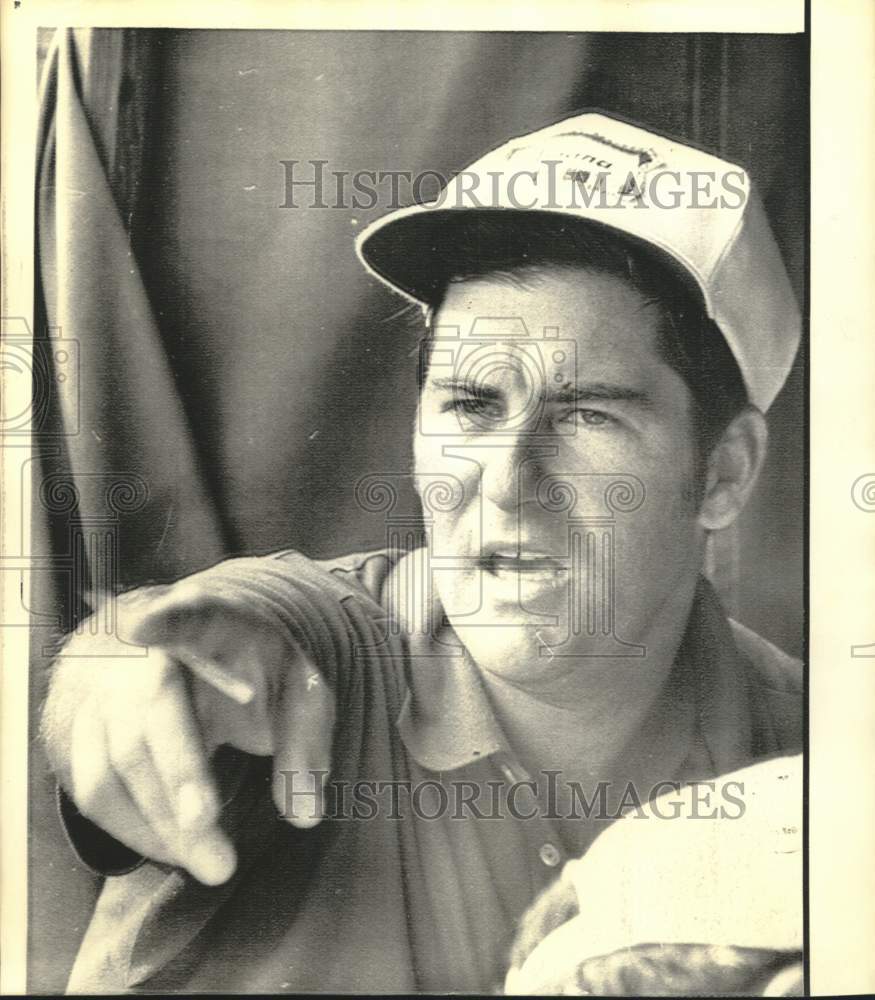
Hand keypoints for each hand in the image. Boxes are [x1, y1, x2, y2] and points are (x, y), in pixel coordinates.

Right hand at [41, 584, 334, 885]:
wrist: (193, 660)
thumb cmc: (255, 673)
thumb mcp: (299, 690)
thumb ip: (307, 741)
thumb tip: (305, 814)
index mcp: (214, 625)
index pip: (192, 615)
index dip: (168, 621)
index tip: (145, 626)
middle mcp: (149, 651)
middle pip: (152, 709)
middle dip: (180, 773)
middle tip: (210, 833)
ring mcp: (108, 690)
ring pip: (117, 758)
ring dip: (163, 821)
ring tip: (215, 864)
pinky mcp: (84, 731)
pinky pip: (96, 789)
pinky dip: (134, 828)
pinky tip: (177, 850)